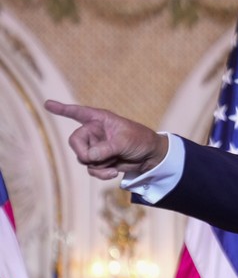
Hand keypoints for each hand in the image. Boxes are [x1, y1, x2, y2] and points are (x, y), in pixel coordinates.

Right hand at [44, 100, 168, 179]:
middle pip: (75, 142)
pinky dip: (100, 173)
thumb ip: (105, 148)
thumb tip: (88, 157)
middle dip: (84, 153)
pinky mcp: (99, 160)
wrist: (150, 156)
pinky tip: (113, 173)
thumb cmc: (140, 140)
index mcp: (100, 120)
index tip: (47, 104)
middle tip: (94, 158)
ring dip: (97, 165)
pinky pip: (91, 168)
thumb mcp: (124, 142)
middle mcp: (94, 132)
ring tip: (113, 165)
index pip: (78, 113)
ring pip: (83, 158)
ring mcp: (95, 147)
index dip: (62, 109)